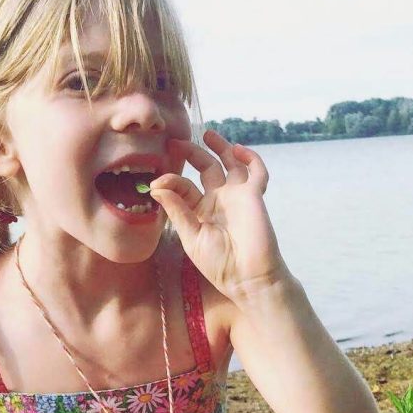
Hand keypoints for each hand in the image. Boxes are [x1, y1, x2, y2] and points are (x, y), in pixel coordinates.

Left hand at [148, 128, 289, 300]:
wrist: (249, 278)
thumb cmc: (219, 264)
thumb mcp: (191, 237)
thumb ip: (176, 210)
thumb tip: (156, 186)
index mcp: (199, 212)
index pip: (183, 186)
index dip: (170, 180)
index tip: (157, 182)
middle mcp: (217, 200)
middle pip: (205, 168)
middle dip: (192, 153)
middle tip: (176, 143)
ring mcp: (236, 196)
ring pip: (229, 164)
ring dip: (220, 147)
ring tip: (207, 134)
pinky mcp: (254, 196)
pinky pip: (256, 172)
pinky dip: (250, 158)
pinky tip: (237, 150)